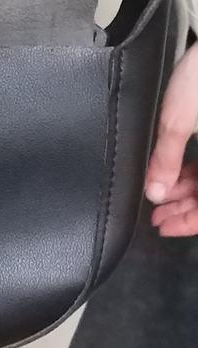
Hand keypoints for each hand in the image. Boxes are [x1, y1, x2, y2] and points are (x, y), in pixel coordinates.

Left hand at [146, 43, 197, 236]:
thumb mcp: (177, 121)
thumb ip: (166, 159)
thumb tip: (155, 193)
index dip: (188, 223)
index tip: (162, 226)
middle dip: (184, 208)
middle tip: (155, 213)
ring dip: (186, 190)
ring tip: (157, 195)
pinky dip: (191, 172)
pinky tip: (170, 174)